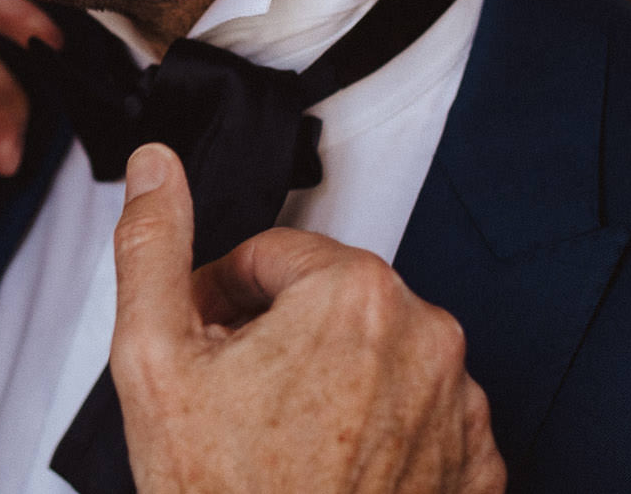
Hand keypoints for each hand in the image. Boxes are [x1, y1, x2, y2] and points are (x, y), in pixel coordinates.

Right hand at [111, 144, 504, 493]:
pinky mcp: (477, 471)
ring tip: (277, 447)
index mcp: (356, 294)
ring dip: (325, 384)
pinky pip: (417, 422)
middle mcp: (429, 339)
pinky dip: (374, 437)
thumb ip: (152, 246)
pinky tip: (326, 474)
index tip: (203, 353)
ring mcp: (463, 410)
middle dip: (275, 339)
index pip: (270, 255)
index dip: (219, 301)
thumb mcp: (153, 359)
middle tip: (232, 405)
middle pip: (326, 305)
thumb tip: (158, 167)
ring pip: (373, 360)